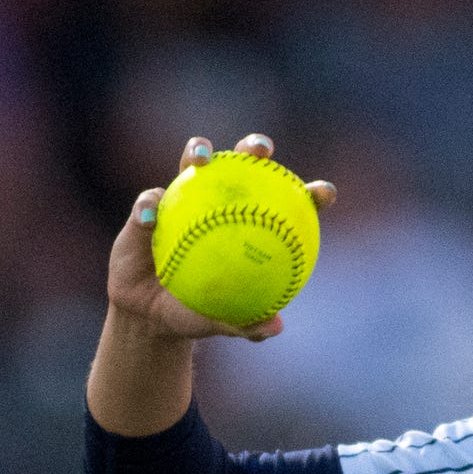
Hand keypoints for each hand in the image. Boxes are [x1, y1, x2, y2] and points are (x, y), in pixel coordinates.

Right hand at [106, 134, 337, 343]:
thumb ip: (248, 323)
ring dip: (197, 151)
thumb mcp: (222, 323)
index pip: (288, 204)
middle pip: (242, 164)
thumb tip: (275, 326)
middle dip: (255, 147)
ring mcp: (183, 201)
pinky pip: (149, 202)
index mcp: (251, 227)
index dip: (310, 194)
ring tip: (202, 158)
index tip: (324, 193)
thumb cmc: (196, 313)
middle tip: (262, 151)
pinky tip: (150, 218)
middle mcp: (219, 204)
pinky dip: (149, 206)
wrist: (150, 316)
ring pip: (192, 164)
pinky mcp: (148, 208)